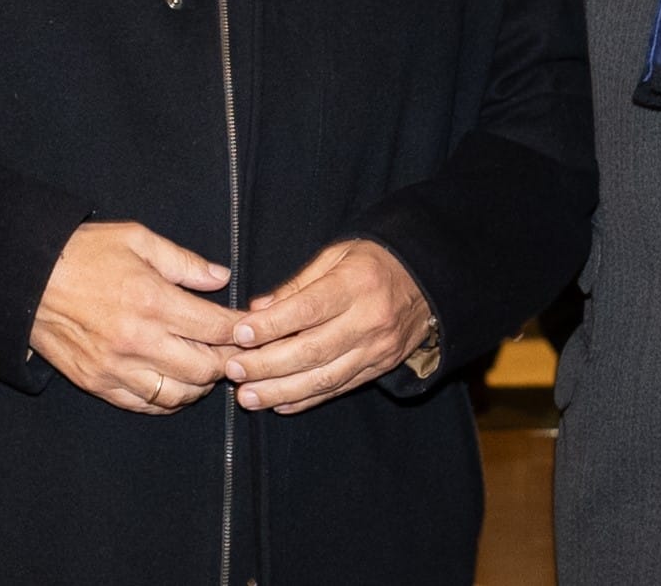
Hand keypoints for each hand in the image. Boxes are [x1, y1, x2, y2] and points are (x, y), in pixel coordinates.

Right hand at [28, 222, 238, 414]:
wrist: (27, 279)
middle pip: (204, 368)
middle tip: (235, 352)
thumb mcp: (138, 240)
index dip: (242, 332)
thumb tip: (221, 277)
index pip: (215, 328)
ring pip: (178, 394)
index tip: (253, 331)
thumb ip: (184, 262)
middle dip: (228, 362)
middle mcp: (138, 340)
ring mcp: (116, 367)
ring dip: (200, 384)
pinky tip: (176, 383)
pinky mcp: (97, 383)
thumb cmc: (84, 253)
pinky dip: (168, 400)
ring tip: (206, 368)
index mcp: (153, 301)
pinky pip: (145, 405)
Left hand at [227, 240, 432, 414]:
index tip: (239, 335)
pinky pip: (338, 389)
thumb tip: (257, 310)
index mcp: (357, 285)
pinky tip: (280, 405)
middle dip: (267, 365)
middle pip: (312, 350)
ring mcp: (376, 349)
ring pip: (323, 378)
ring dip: (281, 391)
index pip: (308, 310)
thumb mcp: (337, 256)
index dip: (271, 326)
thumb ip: (297, 285)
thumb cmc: (372, 262)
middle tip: (234, 370)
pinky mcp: (379, 368)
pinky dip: (307, 400)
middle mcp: (369, 320)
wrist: (426, 281)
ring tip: (248, 397)